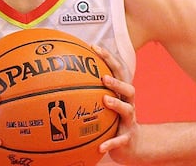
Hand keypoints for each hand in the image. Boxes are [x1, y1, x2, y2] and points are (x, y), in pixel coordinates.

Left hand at [93, 45, 139, 164]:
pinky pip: (119, 140)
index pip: (118, 71)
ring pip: (128, 110)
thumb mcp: (105, 103)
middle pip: (129, 87)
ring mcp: (129, 121)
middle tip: (103, 77)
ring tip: (105, 100)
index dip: (108, 58)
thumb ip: (90, 90)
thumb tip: (62, 75)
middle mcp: (128, 104)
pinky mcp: (127, 138)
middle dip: (117, 80)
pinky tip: (101, 147)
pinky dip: (111, 143)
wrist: (132, 145)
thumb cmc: (113, 120)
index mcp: (121, 93)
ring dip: (117, 104)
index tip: (94, 47)